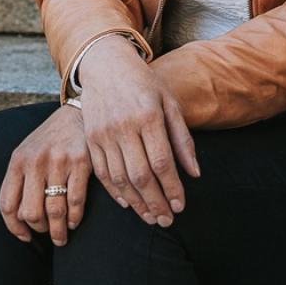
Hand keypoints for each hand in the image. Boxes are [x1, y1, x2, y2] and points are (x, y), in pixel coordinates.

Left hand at [0, 103, 90, 247]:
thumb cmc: (49, 140)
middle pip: (30, 212)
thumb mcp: (27, 153)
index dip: (14, 228)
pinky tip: (74, 221)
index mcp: (18, 160)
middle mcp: (36, 161)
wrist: (77, 114)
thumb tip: (20, 222)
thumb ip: (20, 182)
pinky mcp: (81, 162)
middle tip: (47, 232)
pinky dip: (74, 218)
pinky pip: (75, 201)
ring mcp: (59, 161)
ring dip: (58, 231)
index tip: (25, 236)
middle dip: (39, 229)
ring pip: (54, 211)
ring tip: (61, 237)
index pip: (7, 205)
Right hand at [78, 34, 200, 226]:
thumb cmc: (144, 83)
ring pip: (120, 179)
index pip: (162, 162)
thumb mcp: (169, 102)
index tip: (181, 206)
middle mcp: (124, 126)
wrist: (105, 64)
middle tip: (167, 220)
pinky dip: (115, 192)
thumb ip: (182, 138)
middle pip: (141, 176)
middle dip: (156, 203)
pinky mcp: (90, 139)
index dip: (172, 188)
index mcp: (148, 115)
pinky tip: (128, 203)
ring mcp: (104, 133)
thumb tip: (195, 174)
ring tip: (150, 217)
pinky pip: (102, 173)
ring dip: (136, 203)